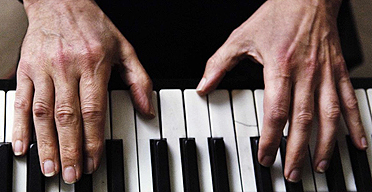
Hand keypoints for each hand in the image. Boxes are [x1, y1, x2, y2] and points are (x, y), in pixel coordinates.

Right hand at [13, 0, 153, 183]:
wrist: (60, 1)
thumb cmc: (94, 26)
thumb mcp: (124, 49)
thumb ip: (138, 80)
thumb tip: (148, 109)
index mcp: (93, 65)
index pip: (94, 111)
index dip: (94, 140)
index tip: (94, 161)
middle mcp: (67, 68)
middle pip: (68, 117)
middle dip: (70, 150)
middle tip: (72, 175)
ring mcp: (44, 69)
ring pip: (43, 113)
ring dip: (46, 144)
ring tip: (50, 168)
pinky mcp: (26, 69)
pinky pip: (21, 101)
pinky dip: (19, 125)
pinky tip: (22, 145)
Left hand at [197, 0, 367, 181]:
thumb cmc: (277, 15)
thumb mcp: (241, 37)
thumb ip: (219, 64)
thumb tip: (203, 86)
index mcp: (280, 66)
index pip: (275, 112)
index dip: (270, 138)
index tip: (265, 157)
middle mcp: (306, 73)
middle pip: (303, 120)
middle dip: (297, 150)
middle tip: (293, 174)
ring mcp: (325, 73)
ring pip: (329, 115)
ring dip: (326, 144)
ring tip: (321, 165)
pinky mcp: (338, 71)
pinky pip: (349, 100)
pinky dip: (354, 123)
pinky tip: (357, 142)